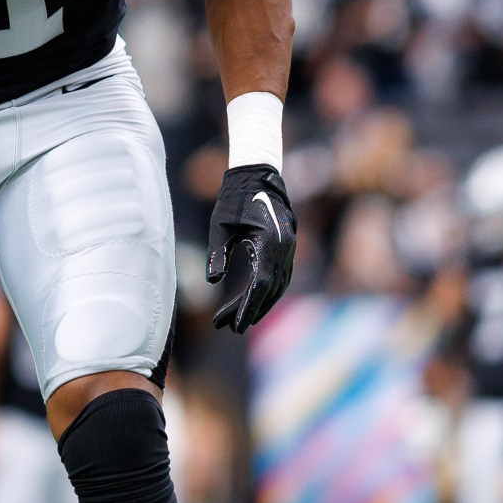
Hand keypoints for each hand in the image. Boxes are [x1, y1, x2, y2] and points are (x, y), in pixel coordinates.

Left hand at [206, 163, 296, 331]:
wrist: (258, 176)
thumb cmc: (234, 199)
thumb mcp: (220, 225)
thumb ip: (218, 252)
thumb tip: (213, 281)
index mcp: (270, 243)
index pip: (261, 285)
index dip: (248, 307)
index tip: (234, 325)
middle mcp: (285, 249)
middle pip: (269, 290)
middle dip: (249, 310)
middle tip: (226, 327)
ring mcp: (289, 249)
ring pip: (277, 286)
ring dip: (258, 304)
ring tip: (234, 320)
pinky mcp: (286, 248)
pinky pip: (279, 276)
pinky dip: (266, 291)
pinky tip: (249, 301)